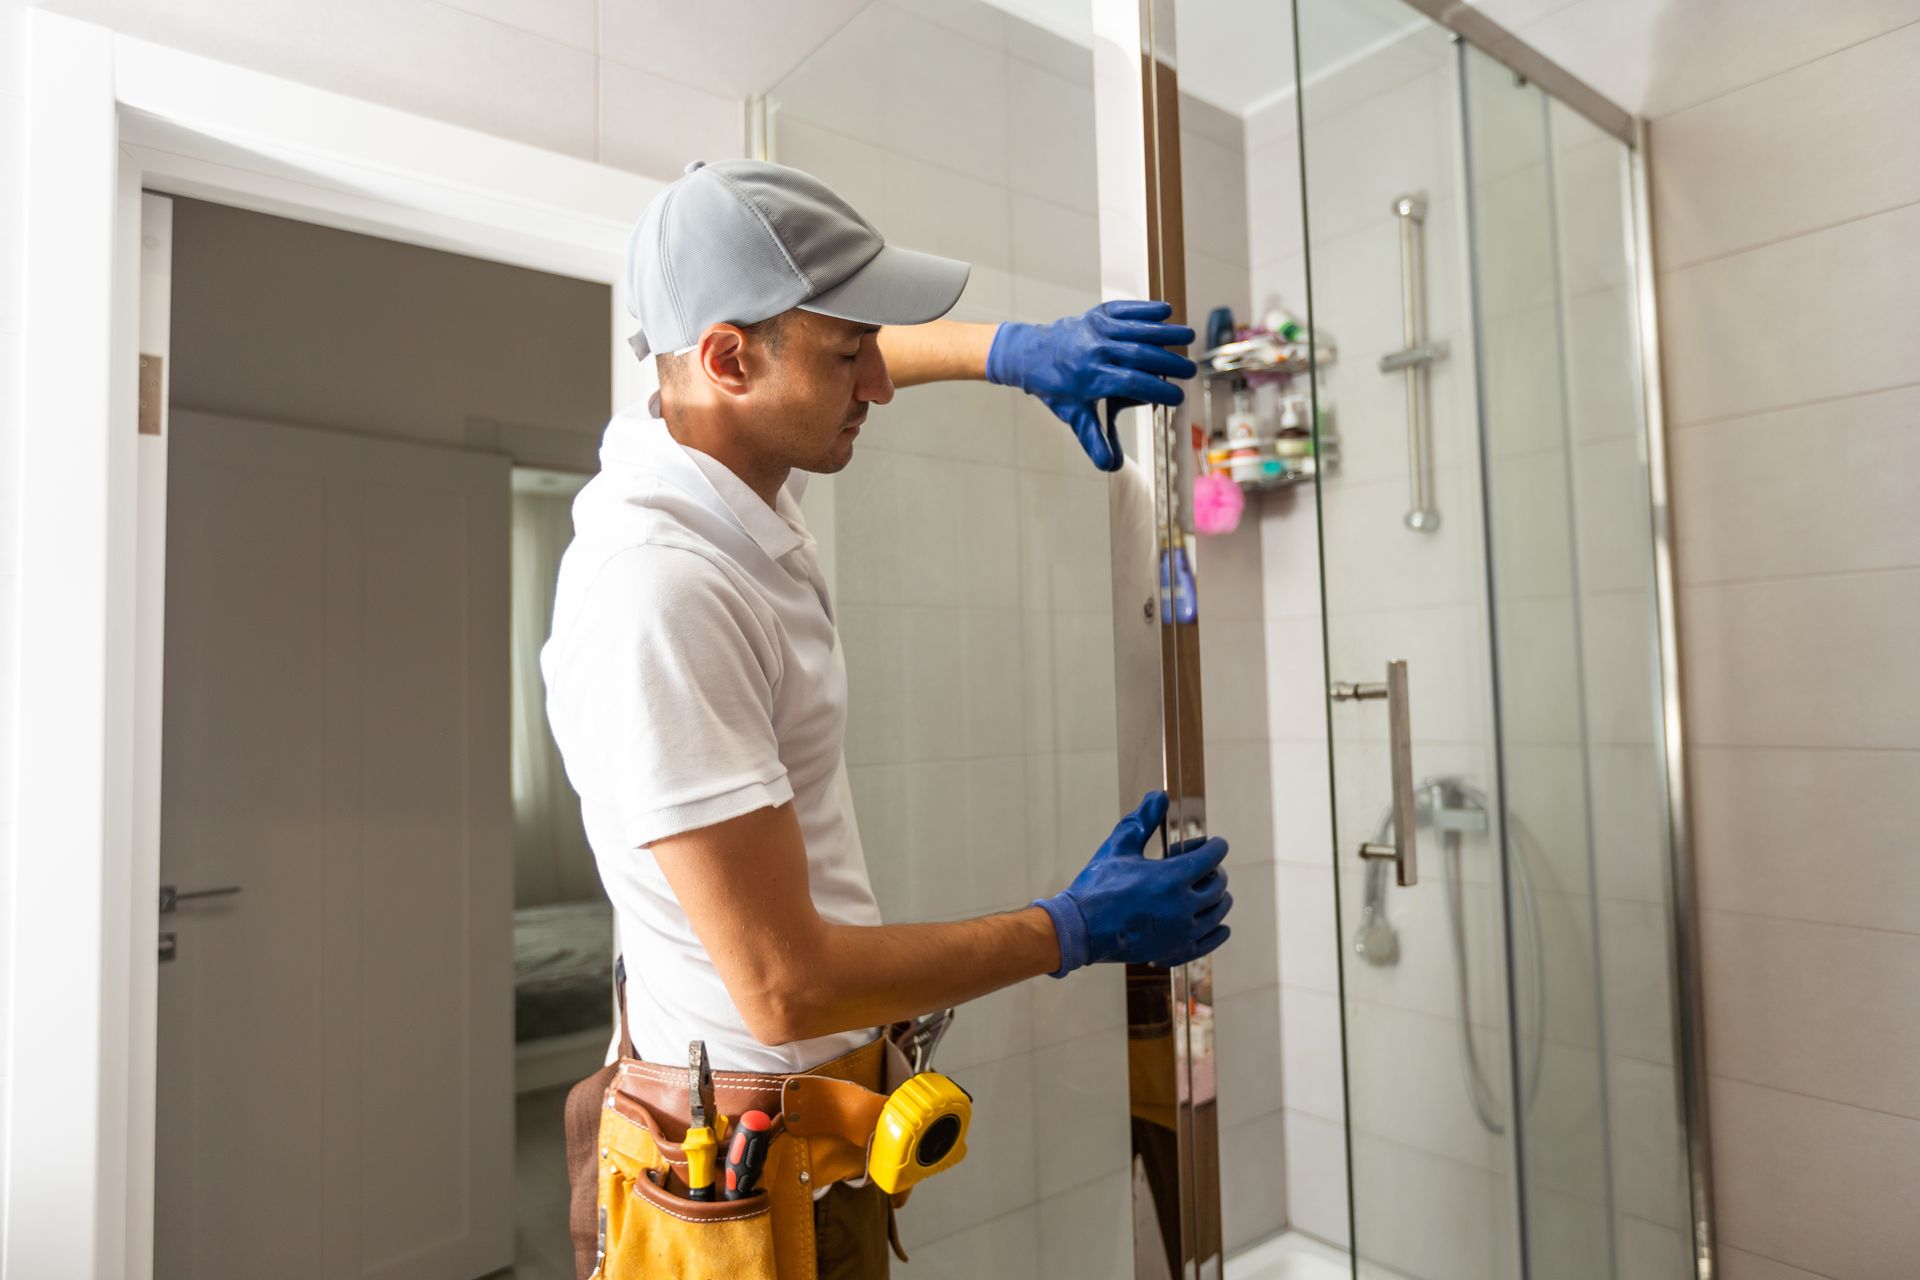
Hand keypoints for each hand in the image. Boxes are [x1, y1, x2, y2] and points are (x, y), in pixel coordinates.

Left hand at [985, 301, 1197, 471]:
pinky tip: (1167, 310)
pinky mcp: (1099, 314)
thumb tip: (1111, 466)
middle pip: (1139, 354)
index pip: (1132, 383)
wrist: (1030, 355)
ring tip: (1190, 337)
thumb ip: (1094, 440)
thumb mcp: (1074, 415)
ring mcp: (1097, 328)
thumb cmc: (1057, 389)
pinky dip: (1146, 308)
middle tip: (1189, 371)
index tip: (1177, 399)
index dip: (1157, 391)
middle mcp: (1096, 350)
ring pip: (1136, 329)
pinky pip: (1125, 309)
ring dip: (1165, 332)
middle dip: (1168, 363)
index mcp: (1091, 377)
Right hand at [1032, 790, 1231, 976]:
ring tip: (1211, 893)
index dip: (1217, 847)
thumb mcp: (1120, 847)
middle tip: (1209, 868)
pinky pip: (1210, 942)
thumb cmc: (1098, 885)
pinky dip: (1217, 932)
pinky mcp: (1175, 952)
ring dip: (1219, 900)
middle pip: (1218, 886)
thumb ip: (1142, 820)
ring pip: (1218, 914)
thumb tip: (1159, 796)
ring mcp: (1181, 933)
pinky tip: (1218, 926)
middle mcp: (1183, 907)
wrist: (1080, 929)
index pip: (1211, 858)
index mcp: (1172, 878)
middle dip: (1217, 872)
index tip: (1216, 844)